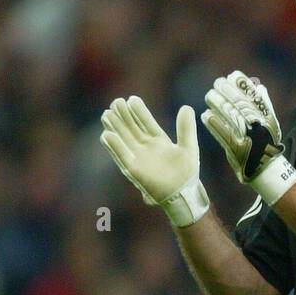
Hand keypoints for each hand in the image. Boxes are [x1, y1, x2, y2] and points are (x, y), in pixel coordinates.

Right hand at [100, 97, 208, 227]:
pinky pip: (122, 156)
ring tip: (107, 114)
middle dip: (124, 116)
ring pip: (124, 139)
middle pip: (132, 128)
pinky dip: (114, 146)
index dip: (139, 111)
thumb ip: (186, 129)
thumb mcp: (189, 148)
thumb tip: (187, 107)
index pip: (146, 122)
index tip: (132, 99)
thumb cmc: (187, 174)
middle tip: (116, 102)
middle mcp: (147, 148)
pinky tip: (106, 135)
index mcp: (160, 142)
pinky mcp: (134, 170)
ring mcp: (140, 158)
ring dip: (116, 127)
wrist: (183, 195)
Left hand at [202, 70, 295, 206]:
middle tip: (217, 84)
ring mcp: (246, 137)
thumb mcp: (271, 123)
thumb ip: (264, 104)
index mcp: (265, 118)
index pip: (252, 96)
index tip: (231, 76)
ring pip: (230, 115)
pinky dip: (213, 124)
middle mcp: (257, 126)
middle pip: (239, 103)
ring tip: (209, 96)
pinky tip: (206, 115)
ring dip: (218, 104)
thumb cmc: (267, 143)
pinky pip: (222, 133)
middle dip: (227, 91)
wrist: (266, 169)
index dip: (241, 85)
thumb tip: (258, 84)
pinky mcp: (236, 149)